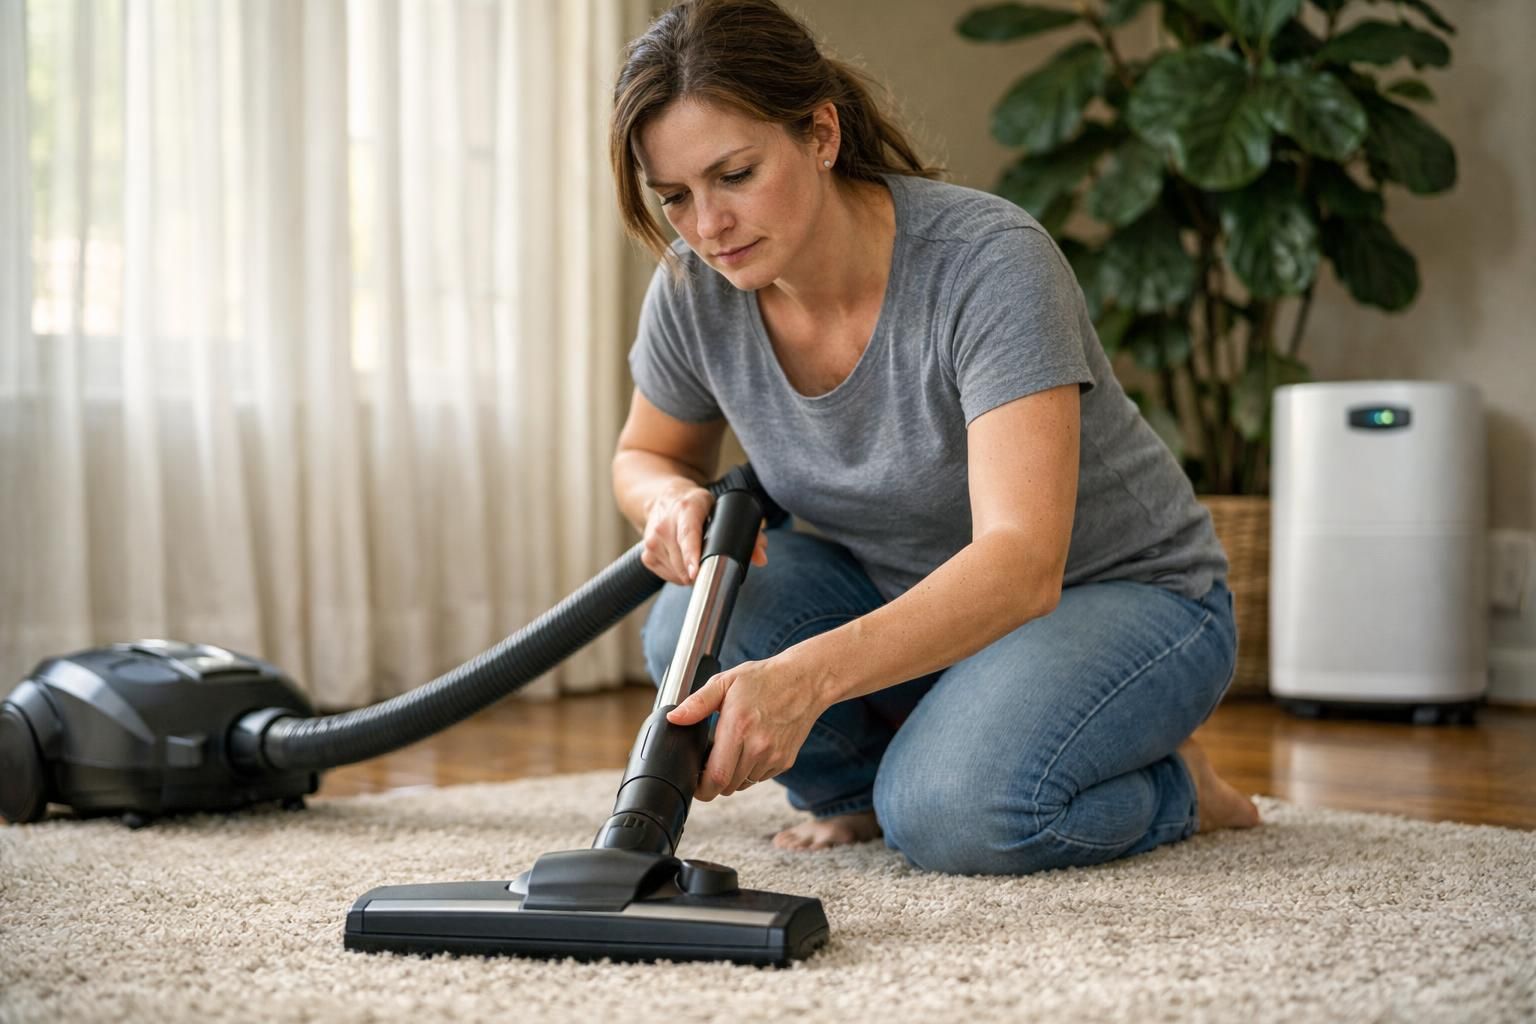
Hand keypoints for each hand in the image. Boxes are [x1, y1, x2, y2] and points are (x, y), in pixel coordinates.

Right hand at [641, 480, 767, 585]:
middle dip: (701, 569)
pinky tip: (684, 562)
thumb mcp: (720, 509)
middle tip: (712, 565)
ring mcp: (652, 541)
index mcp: (686, 509)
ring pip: (677, 573)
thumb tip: (761, 558)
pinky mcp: (646, 555)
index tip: (696, 572)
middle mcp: (664, 524)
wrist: (662, 497)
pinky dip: (679, 576)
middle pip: (683, 561)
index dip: (692, 555)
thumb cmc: (697, 504)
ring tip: (697, 559)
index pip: (687, 535)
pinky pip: (668, 577)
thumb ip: (747, 532)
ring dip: (690, 574)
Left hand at [666, 651, 827, 800]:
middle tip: (710, 760)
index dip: (701, 788)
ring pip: (742, 783)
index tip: (694, 781)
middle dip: (713, 780)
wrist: (805, 681)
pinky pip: (759, 777)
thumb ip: (697, 703)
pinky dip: (750, 770)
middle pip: (727, 786)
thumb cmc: (763, 679)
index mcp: (739, 727)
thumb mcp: (726, 682)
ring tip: (733, 749)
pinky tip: (751, 747)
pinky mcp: (785, 761)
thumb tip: (674, 718)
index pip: (716, 777)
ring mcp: (774, 756)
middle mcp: (758, 746)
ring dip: (732, 775)